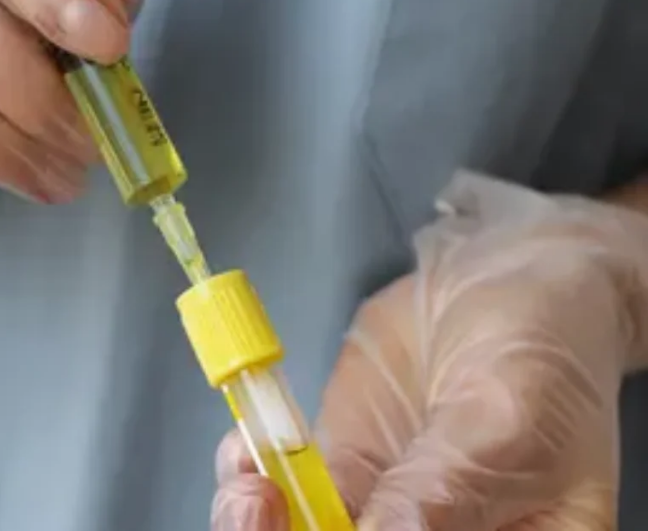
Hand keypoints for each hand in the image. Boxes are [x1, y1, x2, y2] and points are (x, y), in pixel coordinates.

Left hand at [212, 173, 647, 530]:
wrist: (502, 281)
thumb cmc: (541, 348)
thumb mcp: (506, 420)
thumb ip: (445, 489)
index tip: (331, 527)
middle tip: (265, 508)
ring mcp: (382, 514)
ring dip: (255, 521)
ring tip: (254, 489)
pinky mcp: (340, 471)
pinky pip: (280, 493)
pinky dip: (246, 476)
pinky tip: (248, 455)